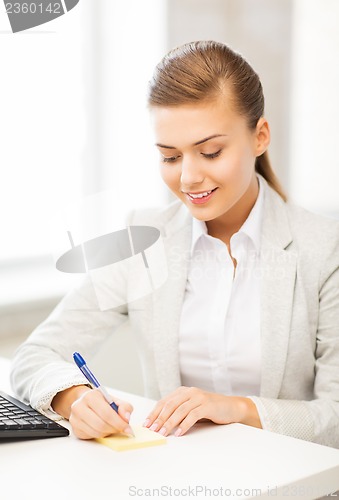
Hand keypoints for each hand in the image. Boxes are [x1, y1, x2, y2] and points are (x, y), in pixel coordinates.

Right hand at [53, 386, 133, 438]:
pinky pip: (91, 437)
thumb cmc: (100, 401)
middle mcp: (79, 407)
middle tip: (121, 429)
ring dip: (108, 433)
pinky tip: (103, 429)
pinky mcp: (75, 429)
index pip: (107, 413)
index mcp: (90, 396)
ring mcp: (75, 419)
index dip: (119, 423)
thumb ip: (124, 407)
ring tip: (112, 427)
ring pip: (96, 433)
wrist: (85, 401)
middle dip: (114, 429)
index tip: (127, 428)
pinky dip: (100, 435)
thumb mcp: (114, 400)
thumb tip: (126, 418)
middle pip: (101, 425)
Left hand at [143, 386, 260, 436]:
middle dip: (159, 418)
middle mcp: (189, 392)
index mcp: (183, 391)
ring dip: (169, 423)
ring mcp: (198, 397)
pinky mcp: (207, 405)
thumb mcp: (191, 408)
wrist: (231, 407)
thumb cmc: (209, 410)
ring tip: (163, 433)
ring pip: (180, 410)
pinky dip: (184, 425)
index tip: (146, 424)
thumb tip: (160, 425)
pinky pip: (192, 415)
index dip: (154, 413)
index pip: (164, 401)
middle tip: (153, 430)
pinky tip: (179, 433)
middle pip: (170, 405)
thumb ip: (178, 413)